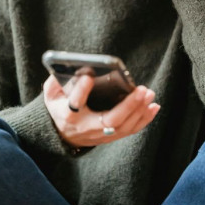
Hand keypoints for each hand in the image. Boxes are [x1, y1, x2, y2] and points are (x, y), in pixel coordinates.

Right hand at [43, 74, 160, 148]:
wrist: (63, 135)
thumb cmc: (60, 106)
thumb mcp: (51, 94)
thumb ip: (56, 81)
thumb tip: (70, 67)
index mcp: (67, 114)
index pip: (74, 104)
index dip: (81, 91)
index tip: (89, 77)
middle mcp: (86, 127)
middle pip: (110, 120)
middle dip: (128, 105)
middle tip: (141, 89)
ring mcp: (100, 134)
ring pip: (123, 126)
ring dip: (139, 110)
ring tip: (149, 94)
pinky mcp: (110, 137)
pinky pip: (130, 130)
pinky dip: (144, 119)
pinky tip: (153, 106)